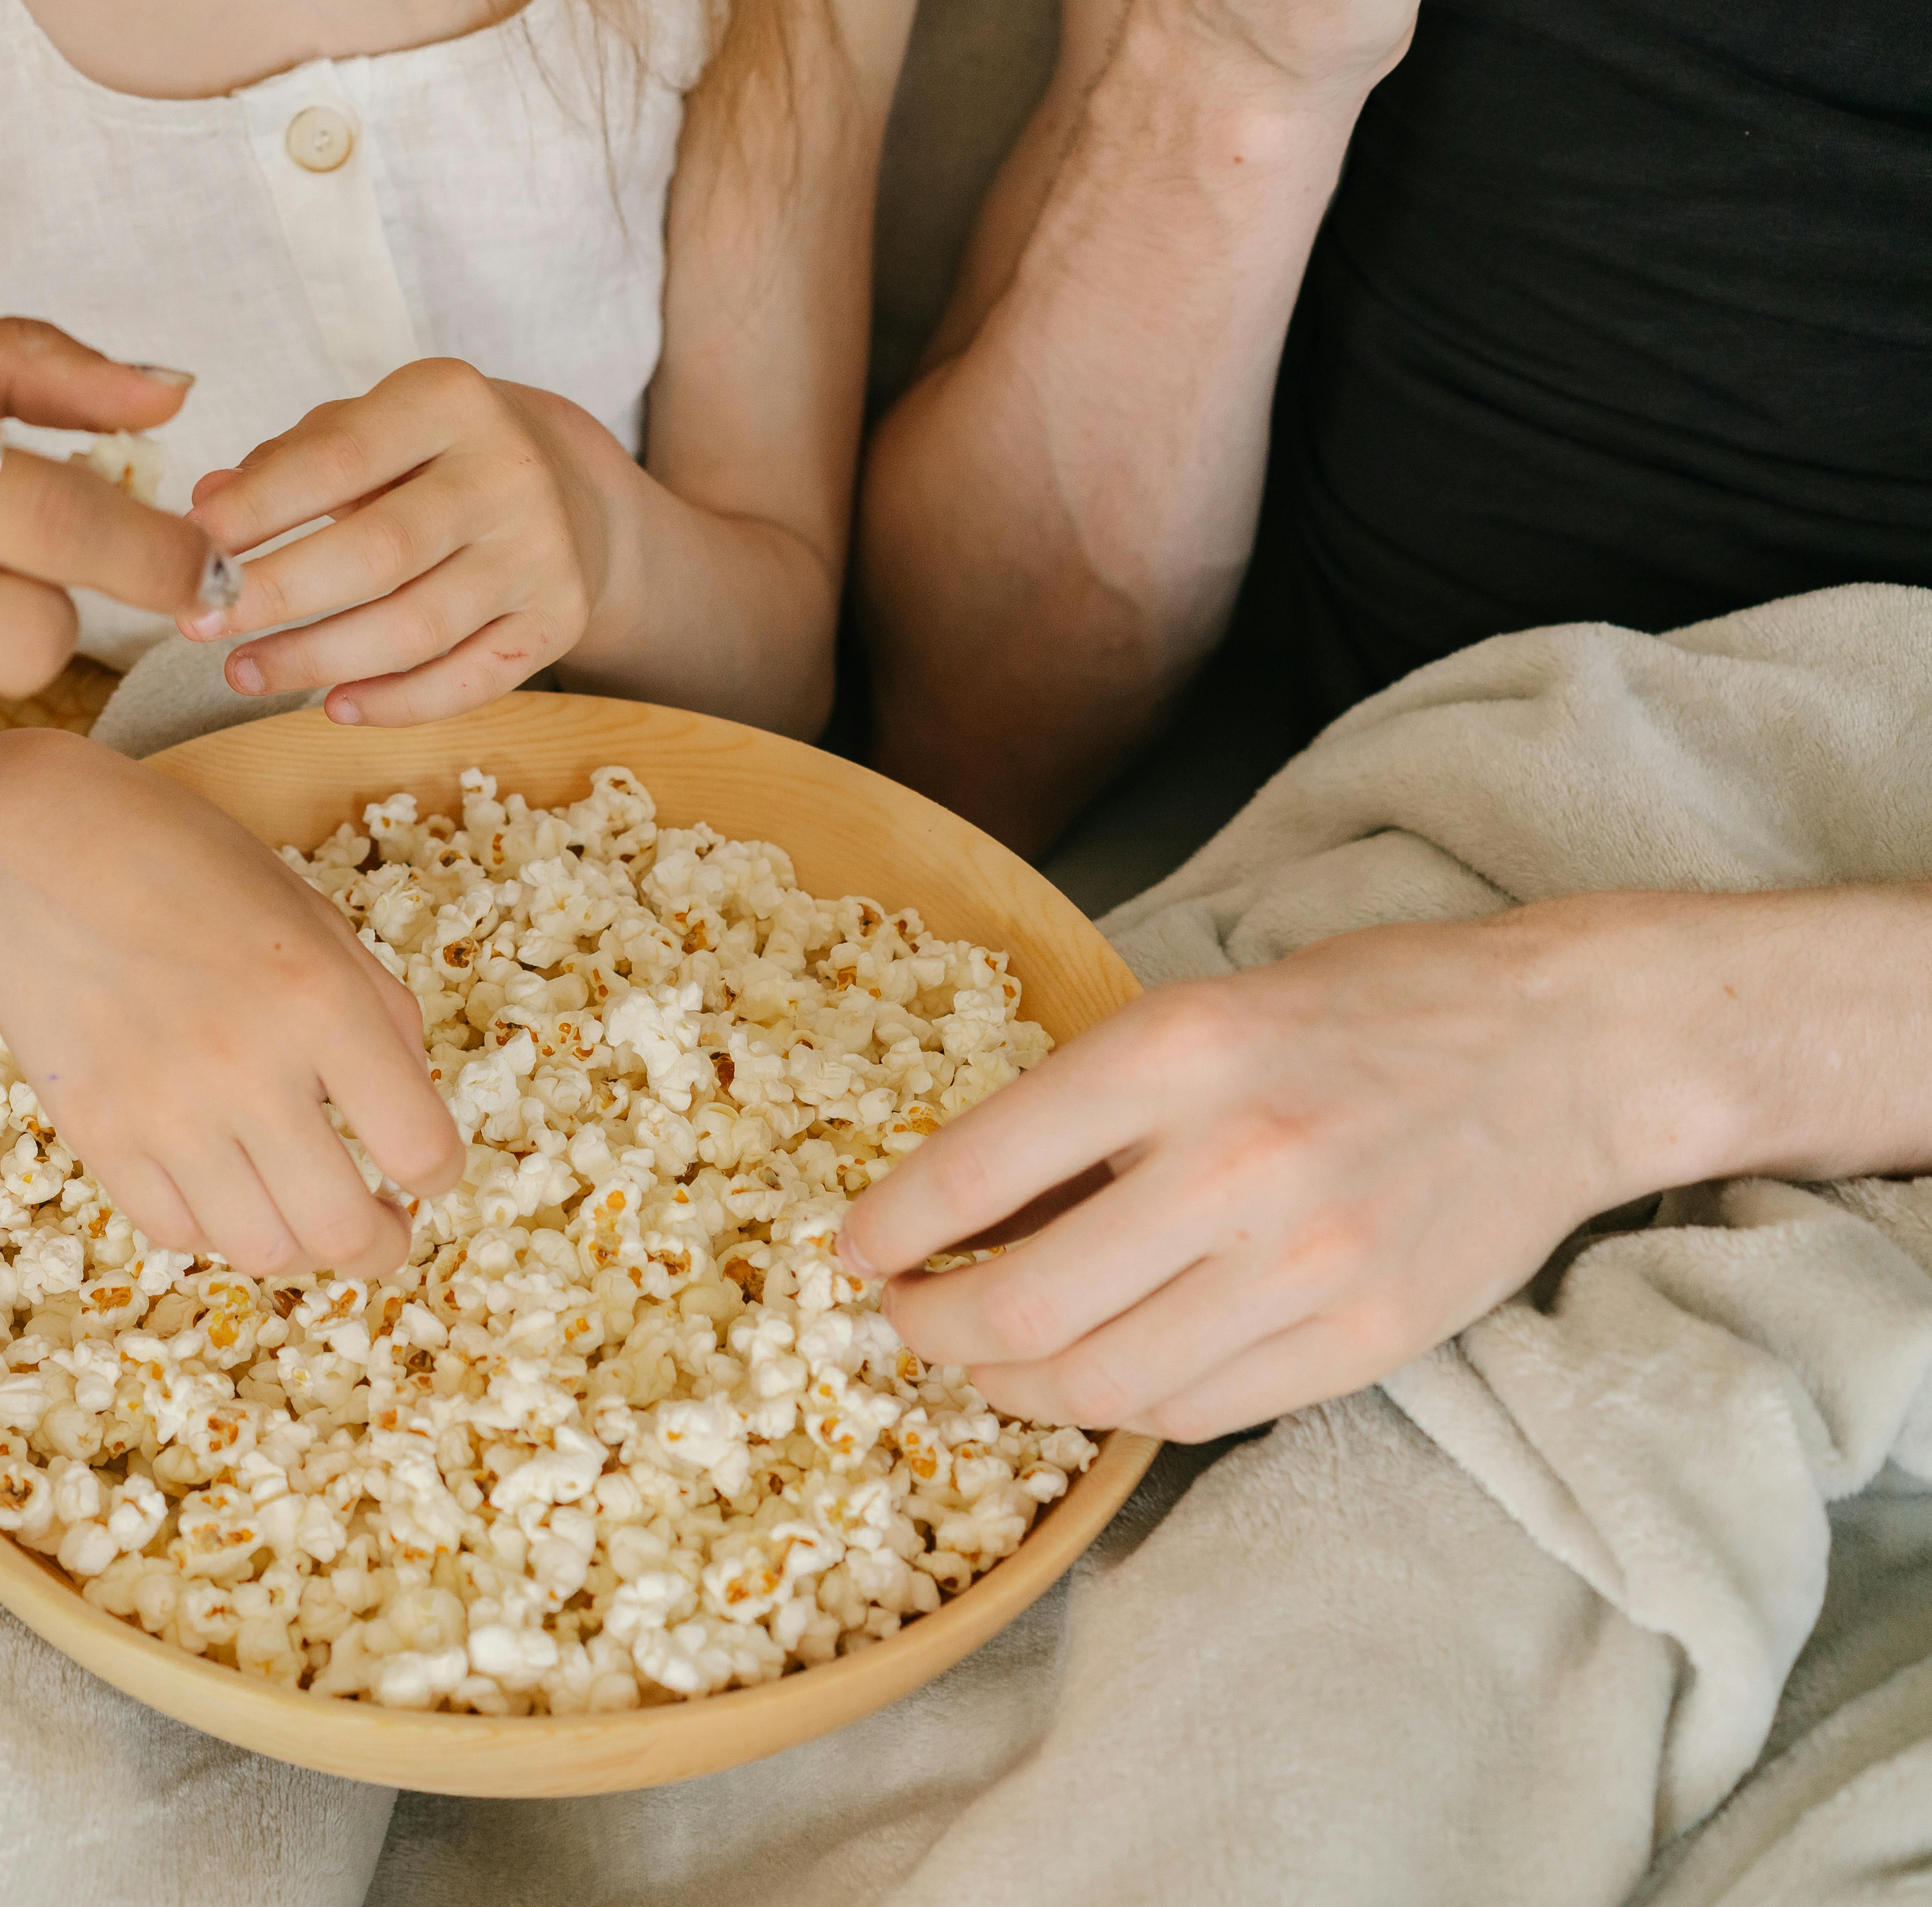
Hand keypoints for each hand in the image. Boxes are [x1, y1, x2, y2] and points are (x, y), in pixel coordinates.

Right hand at [0, 730, 463, 1277]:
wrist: (27, 848)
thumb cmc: (181, 862)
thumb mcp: (310, 911)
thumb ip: (377, 1010)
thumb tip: (409, 1106)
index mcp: (320, 998)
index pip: (419, 1146)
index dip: (441, 1176)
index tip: (428, 1175)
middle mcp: (247, 1067)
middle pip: (341, 1231)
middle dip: (380, 1247)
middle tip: (380, 1229)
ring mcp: (163, 1110)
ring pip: (259, 1250)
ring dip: (298, 1245)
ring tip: (300, 1209)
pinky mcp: (95, 1134)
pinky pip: (174, 1231)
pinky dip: (214, 1226)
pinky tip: (225, 1186)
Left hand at [182, 360, 636, 725]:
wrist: (570, 487)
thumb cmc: (433, 457)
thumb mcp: (369, 428)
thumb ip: (289, 460)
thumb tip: (205, 505)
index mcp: (449, 400)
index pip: (339, 458)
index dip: (258, 508)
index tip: (191, 544)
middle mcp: (507, 473)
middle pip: (377, 553)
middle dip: (275, 596)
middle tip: (199, 623)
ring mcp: (541, 552)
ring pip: (416, 628)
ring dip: (317, 660)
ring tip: (243, 671)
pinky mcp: (559, 619)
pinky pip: (467, 682)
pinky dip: (394, 703)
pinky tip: (333, 706)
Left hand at [833, 901, 1680, 1441]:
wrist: (1567, 1047)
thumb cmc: (1369, 1011)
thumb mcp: (1201, 1010)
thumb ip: (1088, 1108)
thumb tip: (952, 1199)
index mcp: (1175, 1054)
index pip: (973, 1171)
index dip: (887, 1228)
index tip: (854, 1248)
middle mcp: (1235, 1162)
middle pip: (1021, 1305)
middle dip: (930, 1326)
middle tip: (905, 1314)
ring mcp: (1306, 1263)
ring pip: (1098, 1382)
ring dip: (1010, 1383)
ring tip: (983, 1355)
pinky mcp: (1364, 1338)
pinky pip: (1192, 1411)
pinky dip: (1116, 1405)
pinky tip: (1092, 1371)